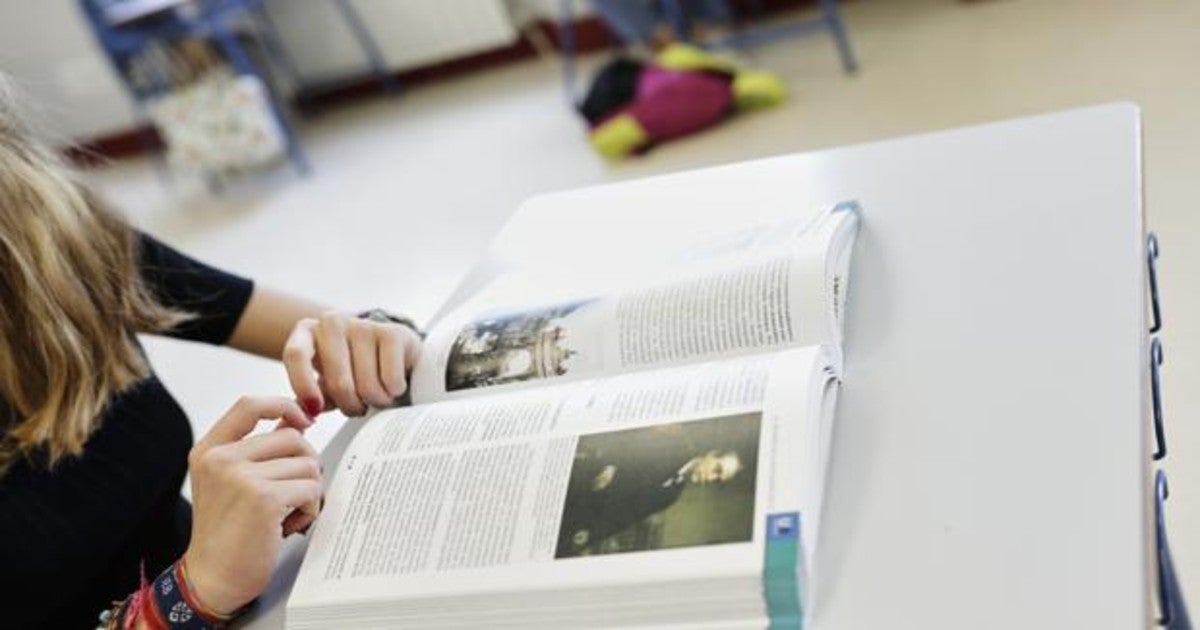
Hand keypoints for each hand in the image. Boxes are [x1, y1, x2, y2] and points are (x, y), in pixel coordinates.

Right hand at [183, 396, 321, 614]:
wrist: (212, 578)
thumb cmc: (228, 533)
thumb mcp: (229, 482)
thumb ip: (257, 451)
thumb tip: (296, 419)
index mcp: (209, 450)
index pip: (249, 404)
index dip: (284, 405)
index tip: (304, 420)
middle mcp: (221, 459)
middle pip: (292, 436)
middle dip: (305, 464)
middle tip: (294, 493)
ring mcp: (241, 477)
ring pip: (308, 463)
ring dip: (309, 491)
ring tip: (287, 513)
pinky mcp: (264, 498)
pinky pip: (312, 488)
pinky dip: (311, 509)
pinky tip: (291, 525)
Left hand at [283, 312, 421, 416]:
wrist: (387, 353)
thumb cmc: (348, 371)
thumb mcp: (322, 385)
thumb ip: (305, 403)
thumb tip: (287, 425)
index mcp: (306, 332)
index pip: (296, 355)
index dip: (303, 385)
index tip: (315, 410)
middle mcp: (332, 323)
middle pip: (338, 381)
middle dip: (350, 406)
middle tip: (356, 407)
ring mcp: (363, 324)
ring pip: (367, 385)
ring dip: (375, 400)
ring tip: (375, 393)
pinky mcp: (392, 332)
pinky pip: (390, 379)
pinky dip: (393, 391)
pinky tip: (391, 384)